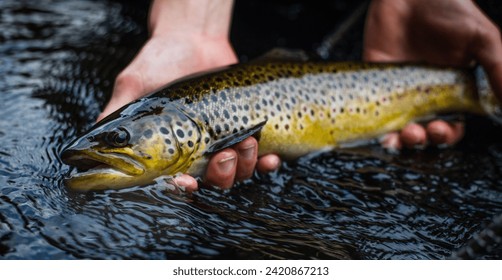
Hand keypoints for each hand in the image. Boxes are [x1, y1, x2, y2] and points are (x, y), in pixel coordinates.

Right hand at [98, 0, 280, 191]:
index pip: (174, 181)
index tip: (185, 183)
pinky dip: (267, 163)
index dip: (181, 190)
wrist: (194, 39)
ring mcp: (224, 143)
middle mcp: (197, 153)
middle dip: (220, 176)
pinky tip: (269, 156)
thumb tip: (91, 140)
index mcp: (169, 151)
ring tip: (246, 142)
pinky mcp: (246, 131)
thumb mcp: (134, 84)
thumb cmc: (160, 61)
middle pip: (213, 183)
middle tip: (222, 155)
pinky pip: (261, 158)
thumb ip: (117, 112)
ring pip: (238, 173)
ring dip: (244, 166)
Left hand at [364, 0, 501, 148]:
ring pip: (398, 125)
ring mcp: (399, 88)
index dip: (447, 134)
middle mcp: (424, 92)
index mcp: (451, 88)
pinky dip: (376, 127)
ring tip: (405, 135)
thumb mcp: (481, 38)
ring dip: (401, 139)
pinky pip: (372, 108)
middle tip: (423, 132)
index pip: (450, 122)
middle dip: (424, 139)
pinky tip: (381, 134)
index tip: (443, 129)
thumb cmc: (448, 8)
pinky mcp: (375, 80)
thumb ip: (497, 69)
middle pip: (423, 129)